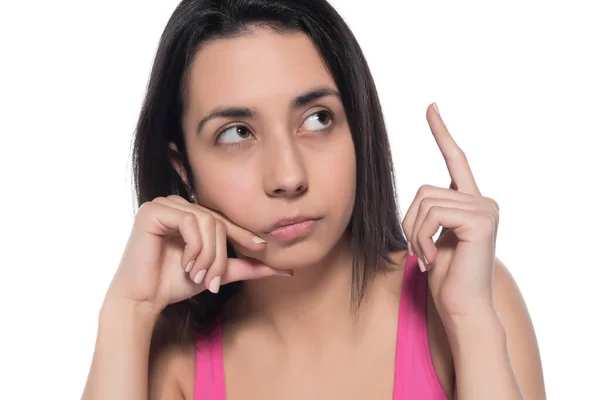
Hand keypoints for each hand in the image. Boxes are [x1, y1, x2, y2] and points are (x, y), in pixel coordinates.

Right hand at [105, 195, 289, 316]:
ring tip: (199, 276)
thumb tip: (287, 270)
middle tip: (214, 283)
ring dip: (208, 255)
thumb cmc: (176, 284)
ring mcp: (163, 204)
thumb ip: (249, 267)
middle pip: (217, 222)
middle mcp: (177, 204)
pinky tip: (186, 265)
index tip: (261, 248)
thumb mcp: (219, 273)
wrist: (143, 299)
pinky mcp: (152, 211)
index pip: (223, 220)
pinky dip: (194, 247)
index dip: (243, 234)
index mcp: (190, 214)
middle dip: (221, 255)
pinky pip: (189, 222)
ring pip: (207, 222)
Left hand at [401, 103, 499, 320]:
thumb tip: (422, 196)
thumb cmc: (444, 276)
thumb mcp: (431, 236)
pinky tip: (432, 258)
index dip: (441, 133)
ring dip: (414, 233)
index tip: (431, 108)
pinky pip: (431, 214)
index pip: (455, 160)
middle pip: (423, 189)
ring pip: (424, 201)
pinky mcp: (481, 219)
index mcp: (470, 202)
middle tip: (419, 250)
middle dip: (410, 222)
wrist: (460, 307)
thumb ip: (430, 211)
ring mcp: (485, 208)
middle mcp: (483, 200)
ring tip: (426, 255)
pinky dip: (421, 238)